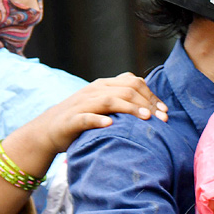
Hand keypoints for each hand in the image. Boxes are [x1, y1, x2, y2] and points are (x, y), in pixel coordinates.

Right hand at [31, 72, 168, 155]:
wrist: (49, 130)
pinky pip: (86, 117)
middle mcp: (95, 90)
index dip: (152, 96)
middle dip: (147, 103)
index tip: (165, 112)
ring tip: (145, 119)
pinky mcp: (72, 119)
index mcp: (105, 85)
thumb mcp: (103, 104)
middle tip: (162, 119)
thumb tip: (151, 103)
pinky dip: (98, 120)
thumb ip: (123, 99)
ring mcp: (83, 103)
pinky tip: (110, 125)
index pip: (134, 83)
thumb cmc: (82, 118)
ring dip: (130, 109)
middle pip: (126, 90)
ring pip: (110, 100)